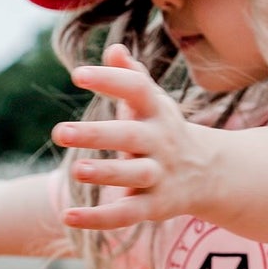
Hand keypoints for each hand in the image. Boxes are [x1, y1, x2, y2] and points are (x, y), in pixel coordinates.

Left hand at [50, 49, 224, 231]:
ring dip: (106, 173)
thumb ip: (131, 75)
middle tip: (60, 132)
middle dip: (96, 134)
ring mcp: (160, 175)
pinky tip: (68, 216)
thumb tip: (113, 49)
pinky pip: (127, 214)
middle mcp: (161, 142)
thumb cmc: (163, 129)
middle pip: (130, 136)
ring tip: (76, 170)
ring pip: (133, 175)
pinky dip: (98, 219)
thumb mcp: (153, 102)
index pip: (136, 89)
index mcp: (157, 112)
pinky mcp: (155, 206)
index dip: (110, 81)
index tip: (78, 75)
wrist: (208, 173)